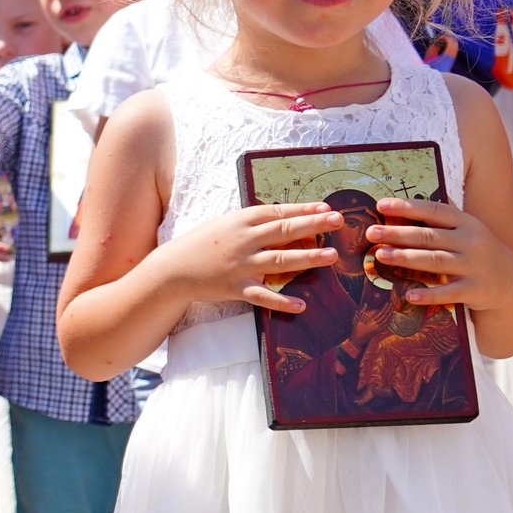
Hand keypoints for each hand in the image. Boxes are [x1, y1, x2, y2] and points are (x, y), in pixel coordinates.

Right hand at [159, 202, 344, 313]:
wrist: (173, 268)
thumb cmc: (201, 243)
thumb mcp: (225, 224)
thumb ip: (254, 222)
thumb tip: (287, 219)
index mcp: (240, 220)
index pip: (278, 212)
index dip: (304, 209)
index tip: (327, 207)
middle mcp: (243, 240)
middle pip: (284, 231)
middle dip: (314, 224)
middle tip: (338, 220)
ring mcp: (241, 265)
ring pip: (280, 260)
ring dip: (308, 258)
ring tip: (331, 256)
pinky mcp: (236, 287)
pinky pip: (263, 296)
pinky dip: (282, 302)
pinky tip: (301, 305)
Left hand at [365, 197, 512, 311]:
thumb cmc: (478, 252)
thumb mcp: (467, 231)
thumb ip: (440, 221)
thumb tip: (402, 207)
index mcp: (467, 223)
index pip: (434, 211)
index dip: (408, 207)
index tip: (380, 205)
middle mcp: (472, 242)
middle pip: (429, 236)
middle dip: (398, 233)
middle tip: (371, 233)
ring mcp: (474, 266)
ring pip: (435, 261)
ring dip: (406, 258)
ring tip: (380, 255)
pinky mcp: (475, 290)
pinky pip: (449, 292)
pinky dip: (429, 294)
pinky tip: (409, 295)